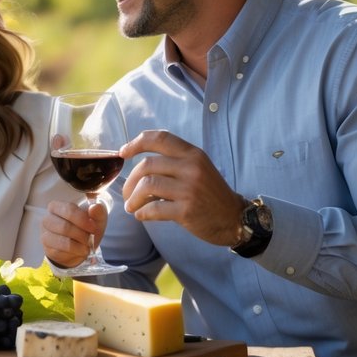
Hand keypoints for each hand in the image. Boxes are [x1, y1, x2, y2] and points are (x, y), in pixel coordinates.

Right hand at [41, 198, 107, 268]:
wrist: (80, 248)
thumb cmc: (86, 229)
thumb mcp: (96, 220)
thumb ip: (98, 212)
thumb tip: (95, 207)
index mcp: (57, 207)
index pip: (68, 209)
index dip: (82, 219)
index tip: (93, 227)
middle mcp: (47, 219)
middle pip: (64, 226)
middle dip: (81, 234)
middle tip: (90, 238)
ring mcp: (45, 235)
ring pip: (63, 241)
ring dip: (79, 244)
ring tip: (86, 245)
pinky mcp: (48, 250)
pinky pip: (62, 252)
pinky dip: (75, 252)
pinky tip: (80, 251)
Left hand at [119, 130, 244, 246]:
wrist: (233, 218)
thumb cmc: (209, 193)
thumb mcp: (197, 168)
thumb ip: (173, 161)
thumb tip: (136, 162)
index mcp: (192, 154)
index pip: (160, 138)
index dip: (137, 143)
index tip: (123, 152)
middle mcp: (191, 167)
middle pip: (146, 164)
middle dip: (130, 180)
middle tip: (127, 193)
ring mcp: (189, 189)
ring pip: (146, 186)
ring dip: (133, 198)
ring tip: (131, 206)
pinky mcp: (186, 210)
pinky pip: (154, 208)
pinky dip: (142, 212)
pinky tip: (141, 215)